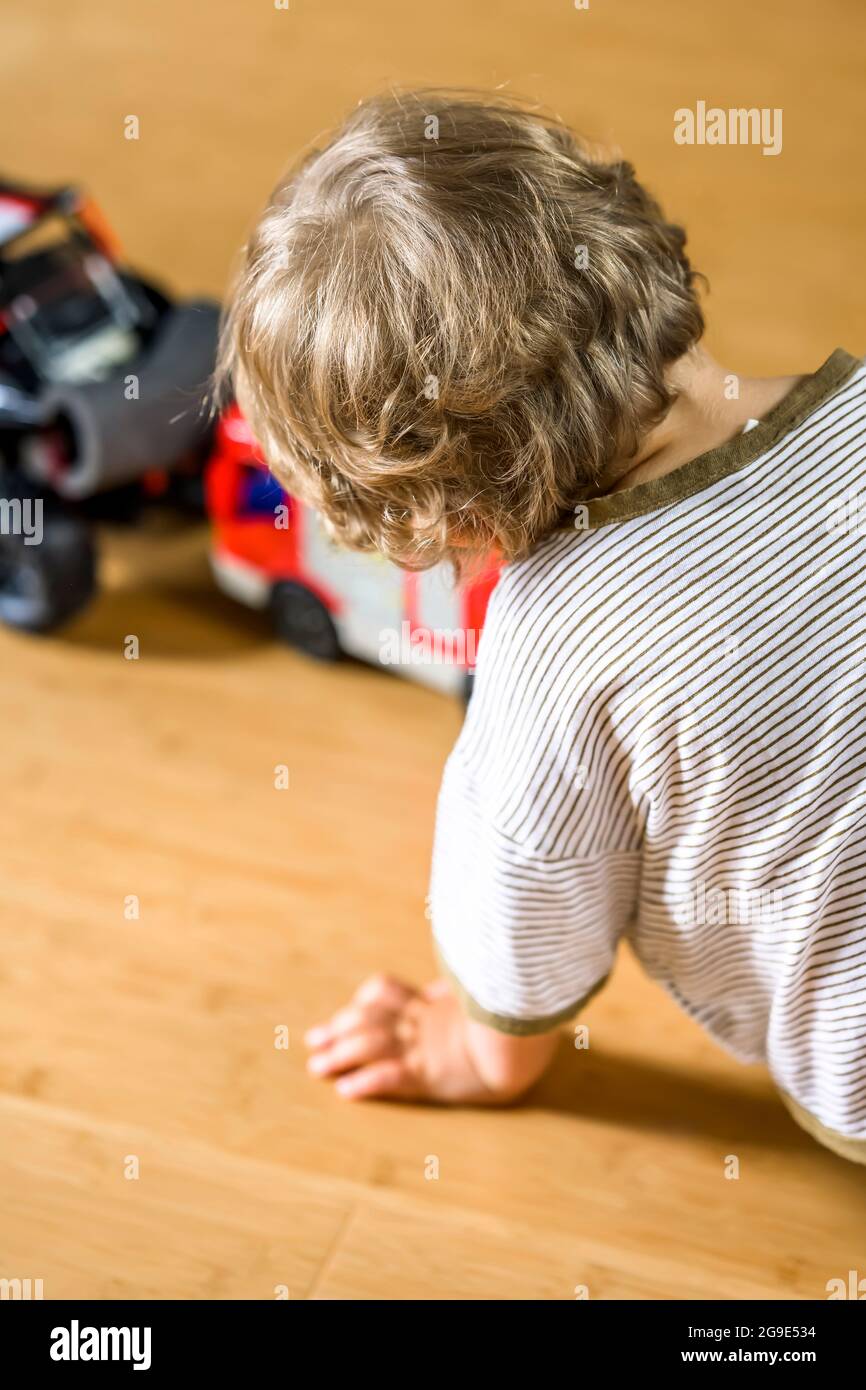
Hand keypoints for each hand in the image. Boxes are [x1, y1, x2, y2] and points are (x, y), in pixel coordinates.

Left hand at [304, 973, 558, 1103]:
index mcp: (434, 1004)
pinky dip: (367, 1082)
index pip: (387, 993)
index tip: (344, 1013)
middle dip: (339, 1029)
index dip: (361, 1003)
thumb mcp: (489, 995)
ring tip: (316, 1066)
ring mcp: (426, 1048)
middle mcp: (424, 1023)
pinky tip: (347, 1091)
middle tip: (313, 1040)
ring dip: (341, 1054)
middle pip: (370, 1019)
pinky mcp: (432, 1074)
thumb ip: (471, 986)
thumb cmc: (516, 1021)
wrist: (532, 1042)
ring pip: (372, 1045)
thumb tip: (475, 965)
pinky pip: (393, 1077)